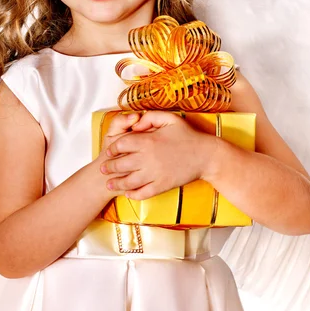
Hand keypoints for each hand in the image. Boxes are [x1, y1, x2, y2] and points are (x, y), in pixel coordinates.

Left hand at [99, 111, 218, 199]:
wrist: (205, 156)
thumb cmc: (188, 136)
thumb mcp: (169, 118)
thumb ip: (150, 117)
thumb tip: (135, 123)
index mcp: (148, 141)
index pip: (121, 144)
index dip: (113, 148)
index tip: (110, 151)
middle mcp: (148, 158)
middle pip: (121, 164)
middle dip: (110, 167)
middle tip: (104, 168)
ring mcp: (154, 174)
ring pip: (128, 181)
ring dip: (116, 183)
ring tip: (109, 184)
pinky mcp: (162, 186)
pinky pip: (143, 193)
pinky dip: (133, 194)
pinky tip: (128, 193)